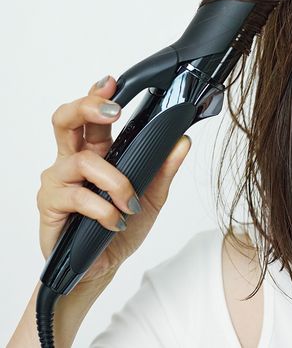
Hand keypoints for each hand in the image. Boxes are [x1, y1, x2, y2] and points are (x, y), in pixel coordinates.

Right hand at [37, 76, 191, 284]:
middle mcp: (73, 160)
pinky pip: (78, 197)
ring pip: (83, 161)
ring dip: (115, 182)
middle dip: (88, 107)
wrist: (101, 268)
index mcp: (97, 152)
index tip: (112, 81)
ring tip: (129, 204)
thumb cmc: (120, 229)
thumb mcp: (152, 197)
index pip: (93, 116)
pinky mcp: (50, 205)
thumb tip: (183, 142)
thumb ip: (164, 169)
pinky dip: (104, 210)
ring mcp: (58, 181)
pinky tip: (115, 222)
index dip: (98, 95)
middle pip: (66, 120)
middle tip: (113, 111)